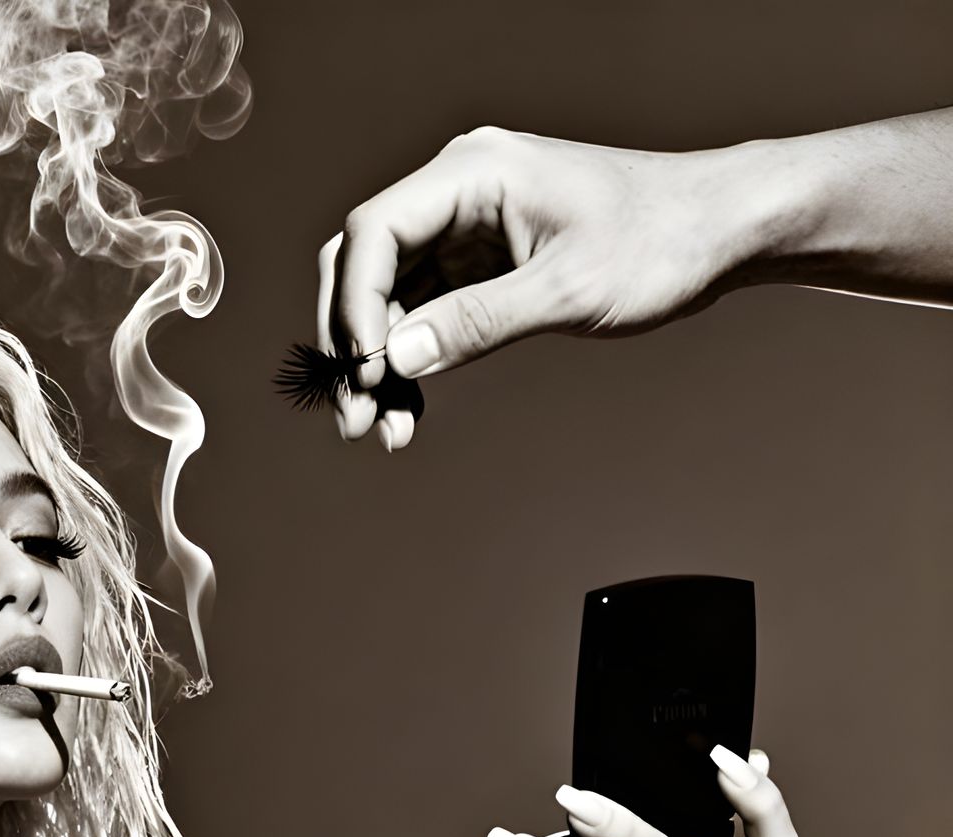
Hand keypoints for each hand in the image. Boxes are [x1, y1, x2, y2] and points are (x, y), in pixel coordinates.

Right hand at [318, 130, 748, 444]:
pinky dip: (414, 362)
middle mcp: (460, 191)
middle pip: (365, 265)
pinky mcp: (483, 262)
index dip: (356, 307)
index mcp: (474, 172)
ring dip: (379, 366)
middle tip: (357, 420)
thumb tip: (396, 359)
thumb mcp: (567, 289)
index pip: (373, 232)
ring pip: (389, 298)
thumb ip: (478, 322)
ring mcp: (468, 228)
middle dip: (354, 345)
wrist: (715, 233)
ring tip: (385, 431)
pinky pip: (425, 313)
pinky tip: (411, 410)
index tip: (367, 373)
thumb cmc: (658, 242)